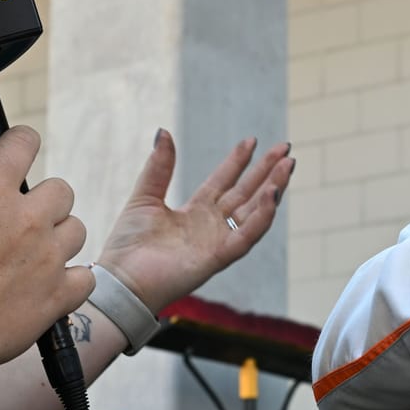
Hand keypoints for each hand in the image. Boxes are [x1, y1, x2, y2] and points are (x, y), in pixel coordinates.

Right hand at [0, 128, 94, 377]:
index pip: (22, 143)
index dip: (21, 142)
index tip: (18, 151)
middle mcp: (28, 220)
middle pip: (61, 189)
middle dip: (44, 201)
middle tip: (21, 221)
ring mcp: (48, 258)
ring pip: (77, 229)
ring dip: (59, 238)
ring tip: (33, 256)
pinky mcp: (58, 294)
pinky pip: (86, 276)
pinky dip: (72, 280)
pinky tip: (48, 284)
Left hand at [96, 131, 294, 312]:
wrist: (121, 279)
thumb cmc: (128, 245)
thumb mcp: (145, 196)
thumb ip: (160, 167)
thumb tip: (164, 131)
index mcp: (195, 212)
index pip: (224, 182)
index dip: (238, 162)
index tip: (252, 140)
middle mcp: (211, 226)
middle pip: (246, 194)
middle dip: (267, 172)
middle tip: (286, 149)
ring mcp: (217, 242)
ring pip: (254, 213)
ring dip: (273, 189)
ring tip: (287, 166)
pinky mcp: (218, 258)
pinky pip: (246, 236)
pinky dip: (261, 217)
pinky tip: (272, 194)